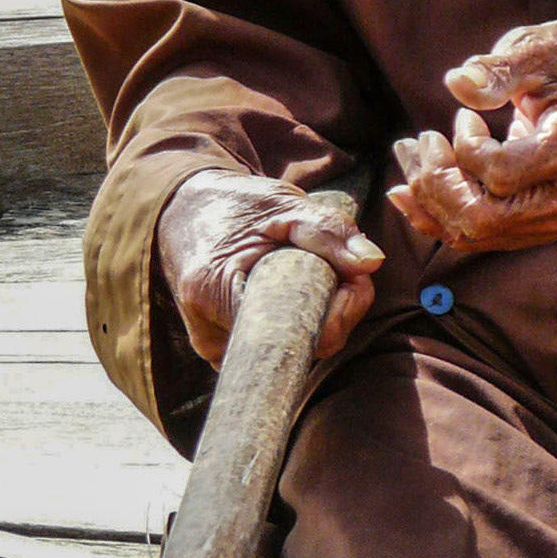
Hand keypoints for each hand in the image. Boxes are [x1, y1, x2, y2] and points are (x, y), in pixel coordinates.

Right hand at [155, 169, 382, 368]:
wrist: (183, 213)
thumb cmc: (234, 207)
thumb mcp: (282, 205)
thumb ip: (328, 230)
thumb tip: (372, 263)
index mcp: (214, 290)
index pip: (295, 332)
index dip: (339, 310)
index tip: (353, 279)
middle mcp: (208, 333)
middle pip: (297, 348)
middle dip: (332, 312)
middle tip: (338, 271)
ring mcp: (212, 348)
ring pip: (288, 352)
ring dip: (314, 318)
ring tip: (309, 275)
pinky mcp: (221, 350)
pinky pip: (273, 349)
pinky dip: (294, 324)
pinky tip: (290, 293)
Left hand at [387, 21, 556, 253]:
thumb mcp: (539, 48)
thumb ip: (499, 69)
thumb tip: (457, 82)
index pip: (502, 174)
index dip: (466, 149)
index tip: (464, 116)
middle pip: (483, 217)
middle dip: (435, 183)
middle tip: (421, 140)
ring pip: (473, 233)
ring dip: (428, 198)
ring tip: (409, 153)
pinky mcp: (538, 225)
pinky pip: (478, 236)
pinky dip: (436, 216)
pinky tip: (408, 190)